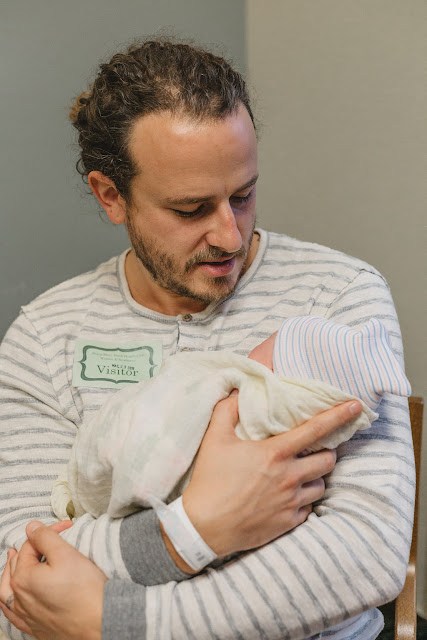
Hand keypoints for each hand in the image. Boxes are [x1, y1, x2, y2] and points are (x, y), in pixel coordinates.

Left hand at [0, 520, 106, 639]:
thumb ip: (45, 537)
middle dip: (32, 547)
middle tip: (48, 538)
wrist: (99, 623)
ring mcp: (26, 615)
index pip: (31, 545)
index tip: (67, 526)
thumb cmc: (85, 590)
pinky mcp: (35, 628)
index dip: (49, 531)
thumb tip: (31, 528)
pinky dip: (10, 602)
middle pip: (18, 565)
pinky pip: (13, 614)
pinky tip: (14, 598)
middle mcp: (19, 598)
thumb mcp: (66, 554)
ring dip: (10, 573)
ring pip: (8, 591)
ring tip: (13, 560)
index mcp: (23, 578)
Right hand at [182, 396, 361, 556]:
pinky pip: (309, 509)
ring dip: (314, 477)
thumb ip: (226, 410)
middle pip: (328, 460)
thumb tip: (236, 390)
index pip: (316, 429)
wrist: (204, 527)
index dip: (338, 415)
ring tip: (298, 474)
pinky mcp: (289, 522)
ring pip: (321, 485)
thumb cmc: (209, 480)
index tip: (356, 406)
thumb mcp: (214, 439)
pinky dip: (303, 500)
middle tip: (313, 450)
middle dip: (325, 452)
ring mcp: (291, 502)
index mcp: (275, 453)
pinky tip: (288, 497)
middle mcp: (289, 477)